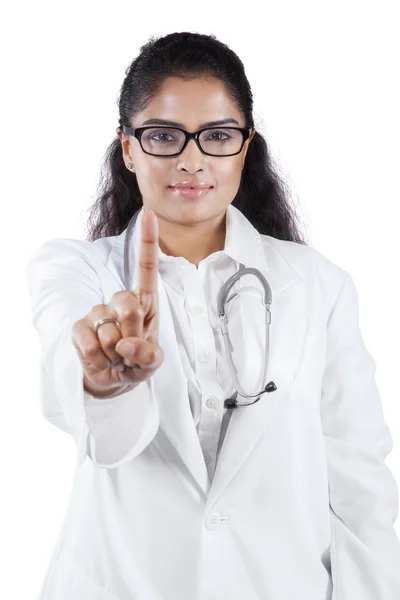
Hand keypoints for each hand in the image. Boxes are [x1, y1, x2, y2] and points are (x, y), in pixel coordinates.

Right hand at [72, 209, 163, 397]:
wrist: (113, 377)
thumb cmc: (138, 361)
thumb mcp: (152, 362)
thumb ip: (148, 355)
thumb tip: (126, 345)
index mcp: (145, 302)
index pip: (147, 269)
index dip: (148, 242)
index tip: (150, 214)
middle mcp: (121, 301)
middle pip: (129, 306)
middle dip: (134, 334)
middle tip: (131, 349)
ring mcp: (98, 312)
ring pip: (108, 330)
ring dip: (115, 353)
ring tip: (117, 356)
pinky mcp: (79, 326)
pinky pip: (90, 344)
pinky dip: (99, 360)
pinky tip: (102, 359)